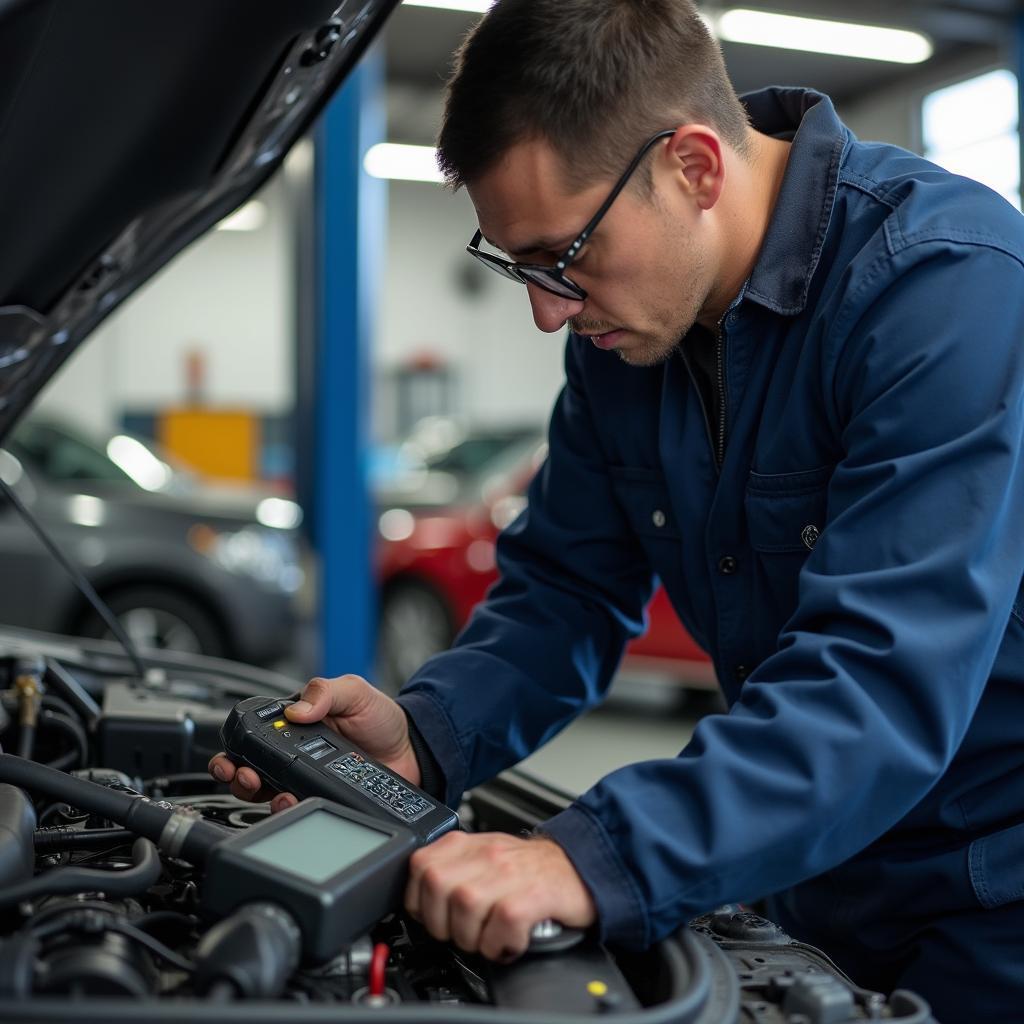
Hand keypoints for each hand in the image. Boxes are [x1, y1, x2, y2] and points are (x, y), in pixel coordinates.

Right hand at [207, 674, 419, 811]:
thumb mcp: (355, 692)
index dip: (237, 747)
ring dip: (259, 797)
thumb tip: (297, 709)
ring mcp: (308, 780)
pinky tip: (294, 804)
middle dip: (238, 776)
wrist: (413, 751)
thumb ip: (326, 692)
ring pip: (267, 795)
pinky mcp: (323, 800)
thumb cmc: (382, 718)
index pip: (255, 736)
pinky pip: (299, 809)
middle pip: (251, 770)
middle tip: (247, 777)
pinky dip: (289, 810)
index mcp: (297, 725)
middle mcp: (296, 755)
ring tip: (274, 794)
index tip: (233, 755)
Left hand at [405, 832, 596, 960]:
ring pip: (465, 905)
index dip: (419, 900)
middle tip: (461, 933)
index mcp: (469, 845)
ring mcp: (510, 872)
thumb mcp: (486, 859)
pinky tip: (510, 942)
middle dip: (441, 922)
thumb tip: (421, 902)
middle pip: (436, 885)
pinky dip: (501, 944)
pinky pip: (502, 923)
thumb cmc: (532, 870)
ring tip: (489, 938)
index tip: (434, 917)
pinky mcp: (533, 895)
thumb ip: (453, 871)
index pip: (420, 865)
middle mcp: (487, 853)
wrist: (581, 867)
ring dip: (472, 937)